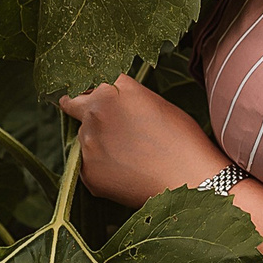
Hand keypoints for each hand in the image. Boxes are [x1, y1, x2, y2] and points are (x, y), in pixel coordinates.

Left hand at [55, 73, 229, 207]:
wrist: (188, 179)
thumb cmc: (181, 139)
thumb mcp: (154, 103)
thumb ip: (123, 99)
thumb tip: (107, 104)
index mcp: (114, 89)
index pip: (89, 82)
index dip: (91, 90)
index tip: (87, 95)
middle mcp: (95, 111)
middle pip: (74, 105)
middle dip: (79, 110)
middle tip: (87, 117)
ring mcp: (88, 143)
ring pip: (83, 138)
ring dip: (96, 143)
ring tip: (128, 156)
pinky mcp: (87, 172)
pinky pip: (87, 166)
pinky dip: (101, 168)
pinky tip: (126, 172)